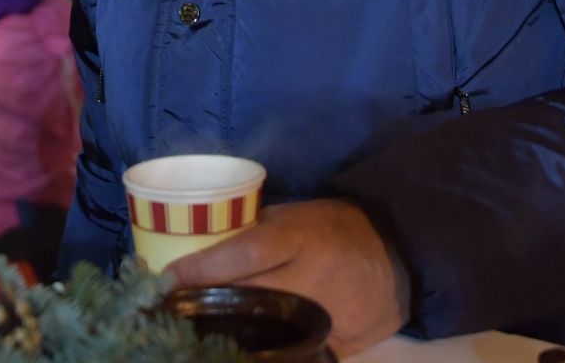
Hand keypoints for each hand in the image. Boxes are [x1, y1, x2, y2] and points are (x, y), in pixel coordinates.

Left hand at [168, 199, 409, 356]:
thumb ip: (254, 231)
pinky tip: (240, 351)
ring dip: (229, 336)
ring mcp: (326, 316)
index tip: (165, 280)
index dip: (202, 269)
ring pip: (265, 335)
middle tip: (167, 313)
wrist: (399, 256)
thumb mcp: (296, 215)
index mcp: (301, 235)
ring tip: (194, 336)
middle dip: (204, 308)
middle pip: (246, 298)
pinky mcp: (337, 346)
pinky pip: (290, 354)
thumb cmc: (337, 226)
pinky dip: (265, 353)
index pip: (244, 254)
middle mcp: (312, 277)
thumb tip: (201, 248)